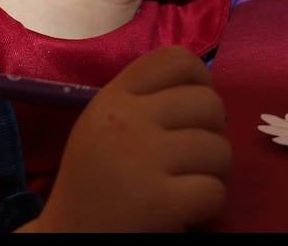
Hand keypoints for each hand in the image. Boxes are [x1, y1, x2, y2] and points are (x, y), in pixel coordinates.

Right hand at [21, 46, 231, 231]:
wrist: (67, 238)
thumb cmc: (95, 179)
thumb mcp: (106, 122)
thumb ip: (145, 96)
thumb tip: (204, 86)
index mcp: (114, 96)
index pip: (176, 59)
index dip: (200, 79)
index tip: (196, 106)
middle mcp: (127, 120)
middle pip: (208, 103)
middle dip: (214, 131)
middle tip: (197, 155)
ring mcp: (142, 159)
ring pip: (219, 149)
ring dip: (216, 172)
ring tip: (194, 183)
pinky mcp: (157, 203)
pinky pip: (215, 192)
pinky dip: (212, 207)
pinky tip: (191, 211)